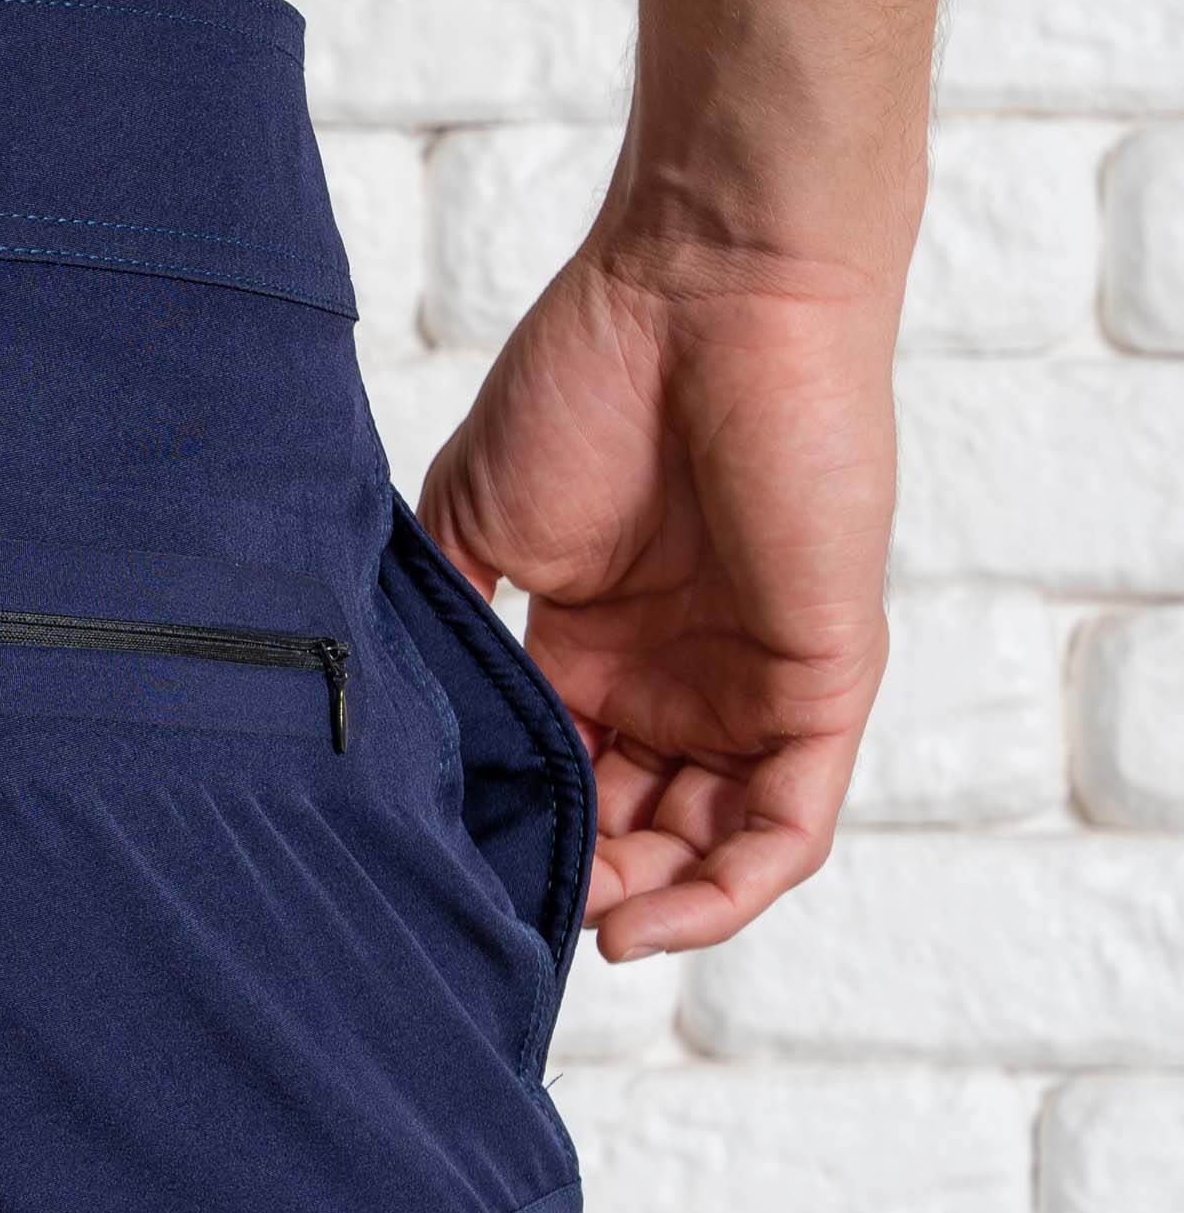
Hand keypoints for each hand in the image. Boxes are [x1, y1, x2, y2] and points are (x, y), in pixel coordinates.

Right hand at [418, 238, 896, 960]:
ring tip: (585, 923)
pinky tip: (652, 920)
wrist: (706, 289)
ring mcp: (754, 681)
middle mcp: (679, 676)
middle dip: (585, 886)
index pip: (563, 780)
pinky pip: (788, 828)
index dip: (521, 837)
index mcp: (597, 645)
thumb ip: (447, 631)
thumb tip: (389, 738)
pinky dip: (727, 893)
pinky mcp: (823, 682)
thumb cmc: (590, 376)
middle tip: (521, 908)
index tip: (457, 872)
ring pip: (712, 848)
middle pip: (638, 831)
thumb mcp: (475, 522)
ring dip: (652, 906)